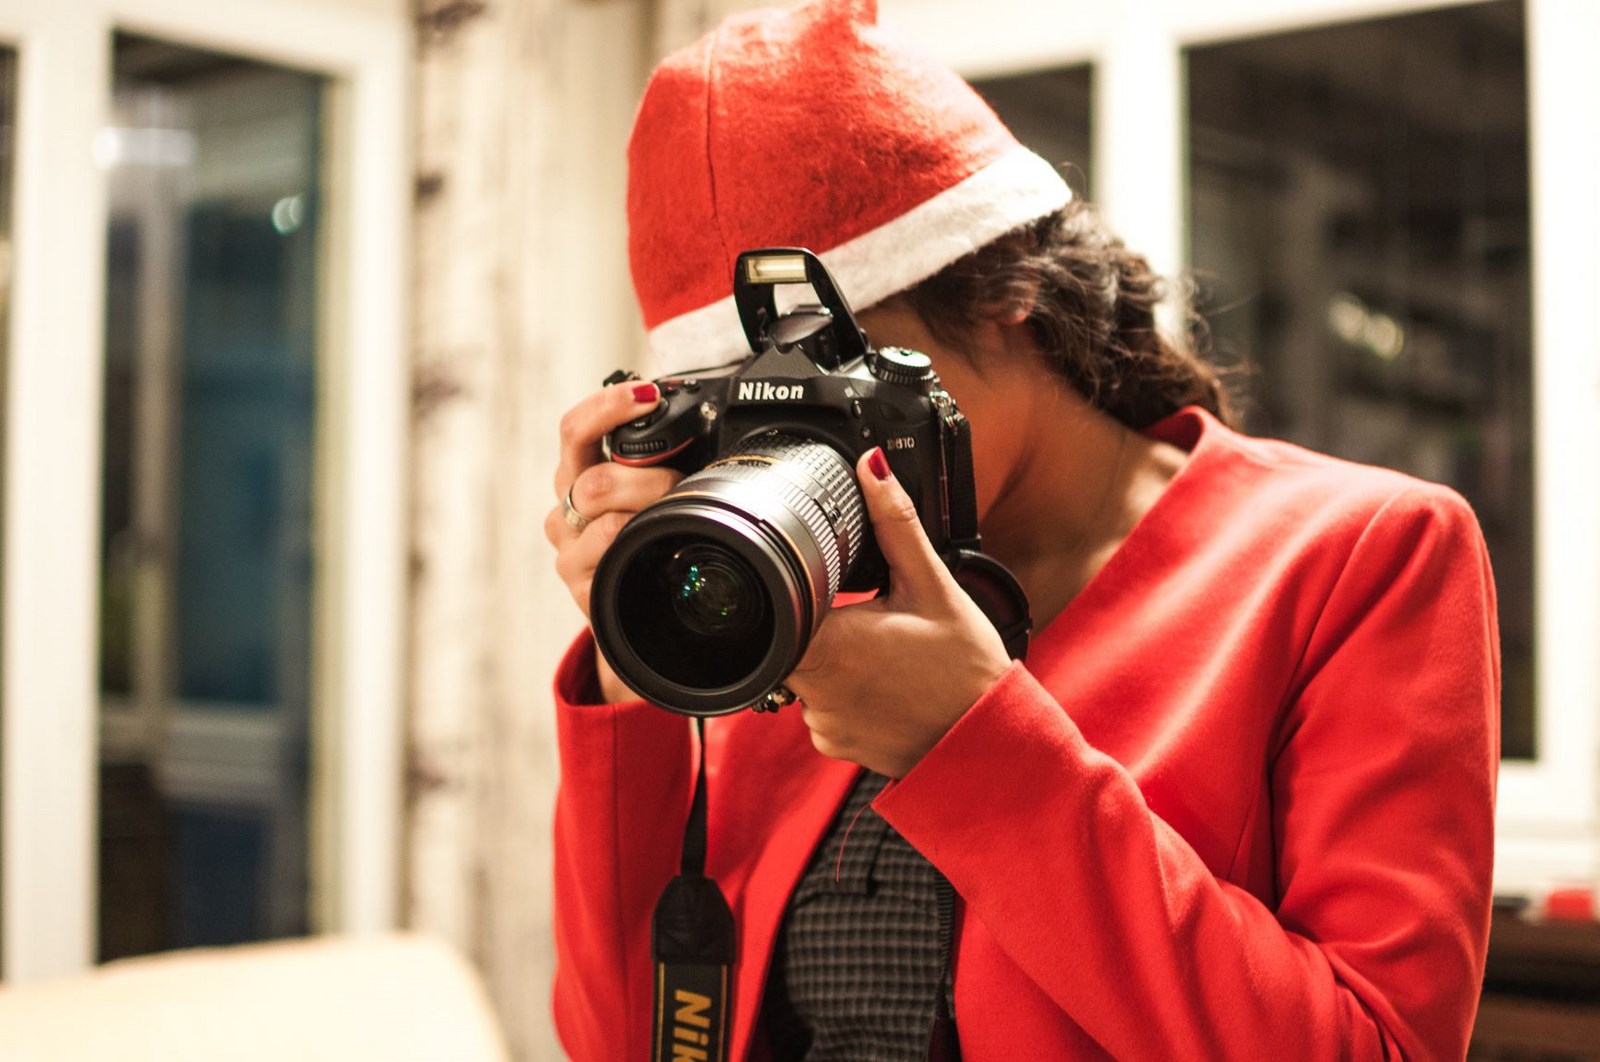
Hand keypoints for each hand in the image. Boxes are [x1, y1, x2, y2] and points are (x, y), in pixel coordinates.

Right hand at [544, 379, 682, 702]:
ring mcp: (569, 545)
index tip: (648, 391)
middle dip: (642, 463)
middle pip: (583, 459)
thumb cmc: (652, 546)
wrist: (644, 618)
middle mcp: (567, 505)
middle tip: (681, 475)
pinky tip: (654, 537)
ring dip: (643, 495)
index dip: (608, 403)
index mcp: (580, 474)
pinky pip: (602, 543)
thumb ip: (668, 461)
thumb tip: (714, 421)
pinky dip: (631, 532)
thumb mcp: (655, 497)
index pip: (577, 427)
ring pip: (593, 495)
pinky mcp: (578, 581)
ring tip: (675, 507)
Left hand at [786, 448, 1012, 777]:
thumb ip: (895, 524)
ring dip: (832, 659)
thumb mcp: (933, 585)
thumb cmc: (966, 669)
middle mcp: (815, 690)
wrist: (988, 742)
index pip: (775, 606)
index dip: (790, 589)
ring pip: (804, 674)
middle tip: (867, 617)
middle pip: (786, 637)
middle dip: (819, 621)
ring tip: (883, 655)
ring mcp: (822, 723)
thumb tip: (872, 468)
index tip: (818, 583)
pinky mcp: (834, 746)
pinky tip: (883, 685)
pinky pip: (822, 708)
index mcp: (829, 644)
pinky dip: (844, 693)